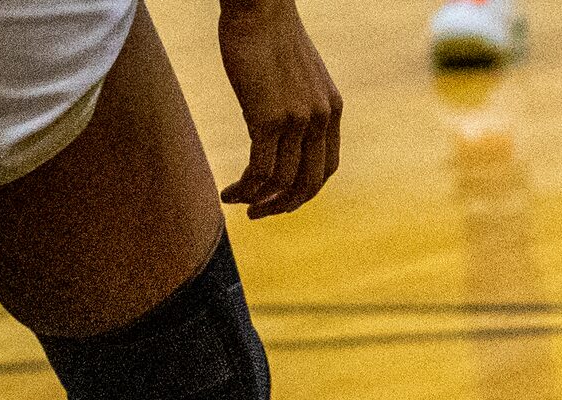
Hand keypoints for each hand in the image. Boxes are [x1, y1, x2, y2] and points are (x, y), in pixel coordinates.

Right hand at [218, 0, 342, 216]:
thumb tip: (280, 128)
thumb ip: (297, 103)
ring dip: (256, 200)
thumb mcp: (296, 74)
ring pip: (280, 181)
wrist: (258, 5)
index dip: (305, 191)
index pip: (325, 168)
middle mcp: (320, 119)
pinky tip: (229, 192)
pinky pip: (260, 170)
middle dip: (283, 207)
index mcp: (332, 110)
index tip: (282, 199)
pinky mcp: (269, 119)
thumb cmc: (268, 34)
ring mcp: (297, 120)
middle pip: (308, 184)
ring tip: (236, 202)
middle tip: (259, 215)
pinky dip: (245, 188)